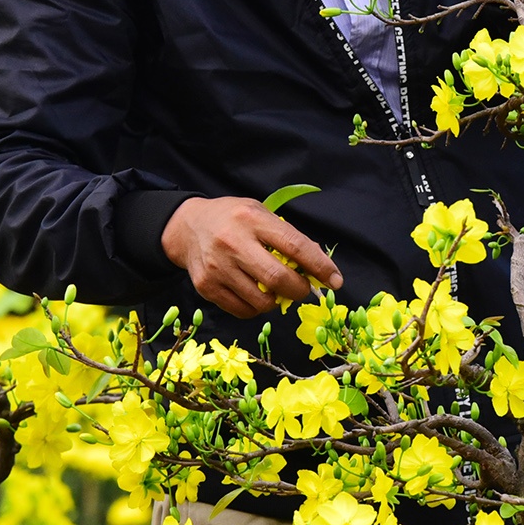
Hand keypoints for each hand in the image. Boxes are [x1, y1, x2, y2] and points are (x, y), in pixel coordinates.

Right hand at [161, 197, 343, 318]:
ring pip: (261, 301)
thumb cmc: (233, 219)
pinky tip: (256, 294)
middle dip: (299, 289)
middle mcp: (233, 243)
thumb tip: (318, 266)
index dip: (319, 266)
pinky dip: (257, 308)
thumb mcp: (260, 213)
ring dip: (278, 301)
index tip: (336, 280)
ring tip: (275, 289)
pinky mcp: (207, 287)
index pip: (294, 245)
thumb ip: (287, 236)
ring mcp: (218, 268)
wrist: (187, 227)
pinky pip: (243, 311)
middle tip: (303, 288)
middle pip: (278, 279)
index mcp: (252, 219)